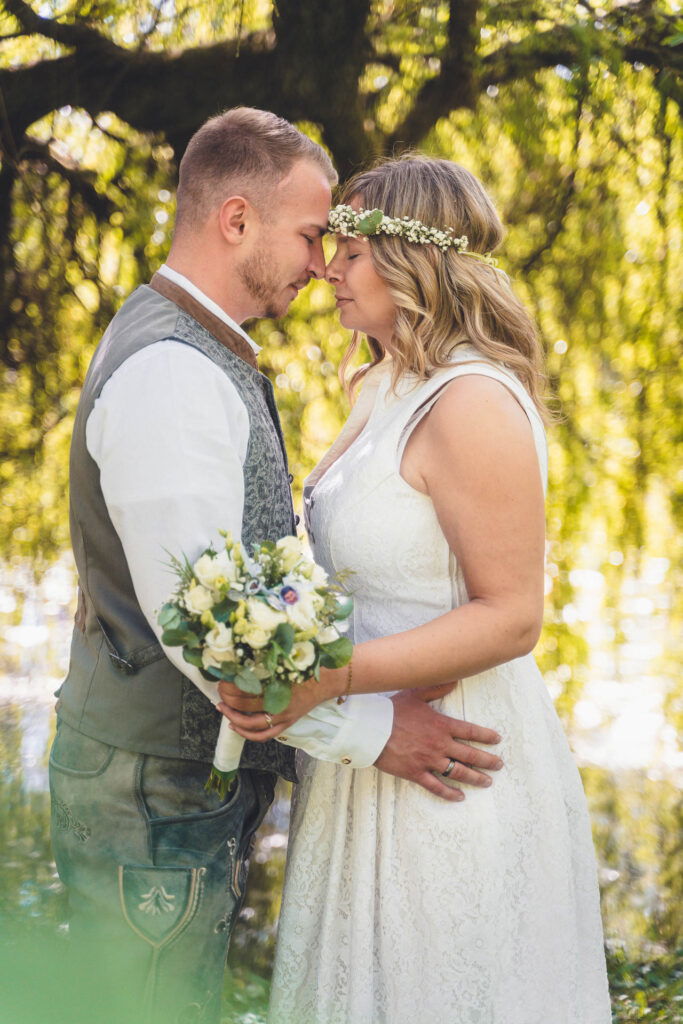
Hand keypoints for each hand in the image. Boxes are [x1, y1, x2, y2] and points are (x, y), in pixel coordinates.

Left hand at [216, 673, 331, 739]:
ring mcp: (283, 716)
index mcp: (277, 684)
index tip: (222, 679)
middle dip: (227, 699)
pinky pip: (264, 735)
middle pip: (243, 705)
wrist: (328, 680)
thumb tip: (240, 664)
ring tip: (222, 709)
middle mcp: (279, 703)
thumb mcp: (285, 661)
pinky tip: (235, 726)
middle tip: (219, 691)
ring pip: (251, 724)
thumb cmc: (307, 667)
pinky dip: (247, 734)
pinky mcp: (286, 723)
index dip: (229, 685)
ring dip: (233, 717)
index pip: (245, 689)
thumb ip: (265, 664)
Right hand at [374, 685, 502, 801]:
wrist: (371, 729)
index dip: (486, 736)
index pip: (470, 732)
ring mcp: (429, 761)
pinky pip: (437, 787)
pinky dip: (449, 793)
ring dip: (475, 778)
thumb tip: (454, 679)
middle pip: (470, 755)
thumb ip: (437, 688)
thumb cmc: (392, 710)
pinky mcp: (416, 773)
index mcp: (442, 725)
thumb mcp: (416, 694)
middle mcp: (440, 744)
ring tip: (487, 782)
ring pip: (458, 773)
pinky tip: (460, 797)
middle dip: (488, 761)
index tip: (497, 740)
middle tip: (498, 765)